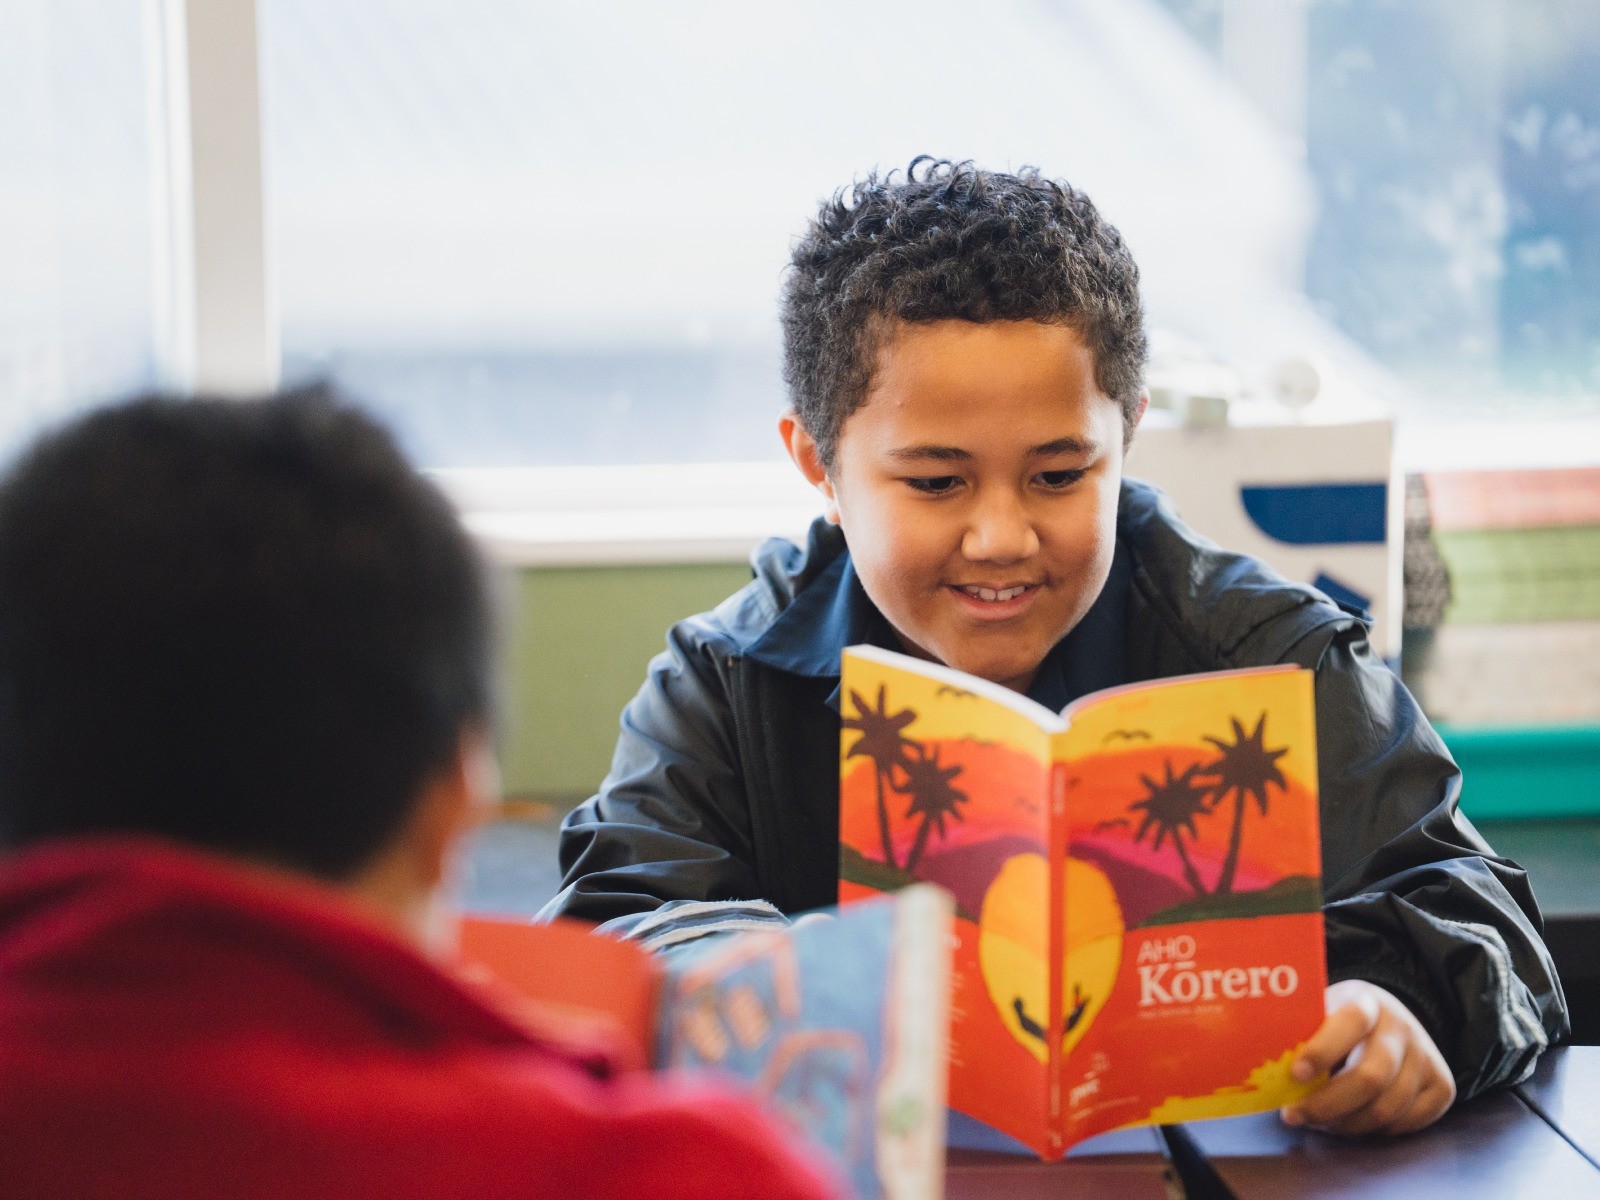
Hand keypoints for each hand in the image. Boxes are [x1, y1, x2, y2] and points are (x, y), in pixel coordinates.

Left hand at [1281, 980, 1455, 1135]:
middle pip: (1370, 1078)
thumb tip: (1256, 1062)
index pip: (1349, 1022)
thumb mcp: (1321, 1012)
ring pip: (1387, 1108)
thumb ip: (1300, 1033)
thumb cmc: (1340, 1021)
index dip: (1322, 1051)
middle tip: (1294, 1115)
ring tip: (1318, 1121)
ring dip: (1345, 1124)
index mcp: (1366, 1001)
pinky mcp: (1443, 1085)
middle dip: (1327, 1105)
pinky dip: (1374, 1130)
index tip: (1295, 1074)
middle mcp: (1403, 1027)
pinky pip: (1406, 1123)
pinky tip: (1351, 1121)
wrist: (1392, 1020)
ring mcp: (1427, 1056)